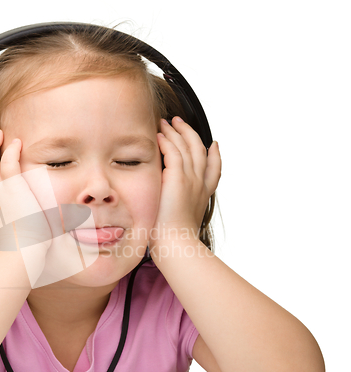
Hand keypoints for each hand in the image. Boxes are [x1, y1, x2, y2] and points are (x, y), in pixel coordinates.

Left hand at [150, 117, 220, 247]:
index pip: (213, 169)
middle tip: (179, 122)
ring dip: (176, 131)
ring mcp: (190, 180)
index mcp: (203, 195)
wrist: (177, 246)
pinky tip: (159, 135)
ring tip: (166, 122)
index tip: (213, 145)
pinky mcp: (177, 178)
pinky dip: (167, 141)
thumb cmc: (175, 241)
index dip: (214, 154)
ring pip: (186, 146)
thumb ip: (179, 211)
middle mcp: (200, 184)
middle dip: (190, 133)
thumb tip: (171, 214)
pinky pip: (173, 152)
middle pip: (199, 150)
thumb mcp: (183, 223)